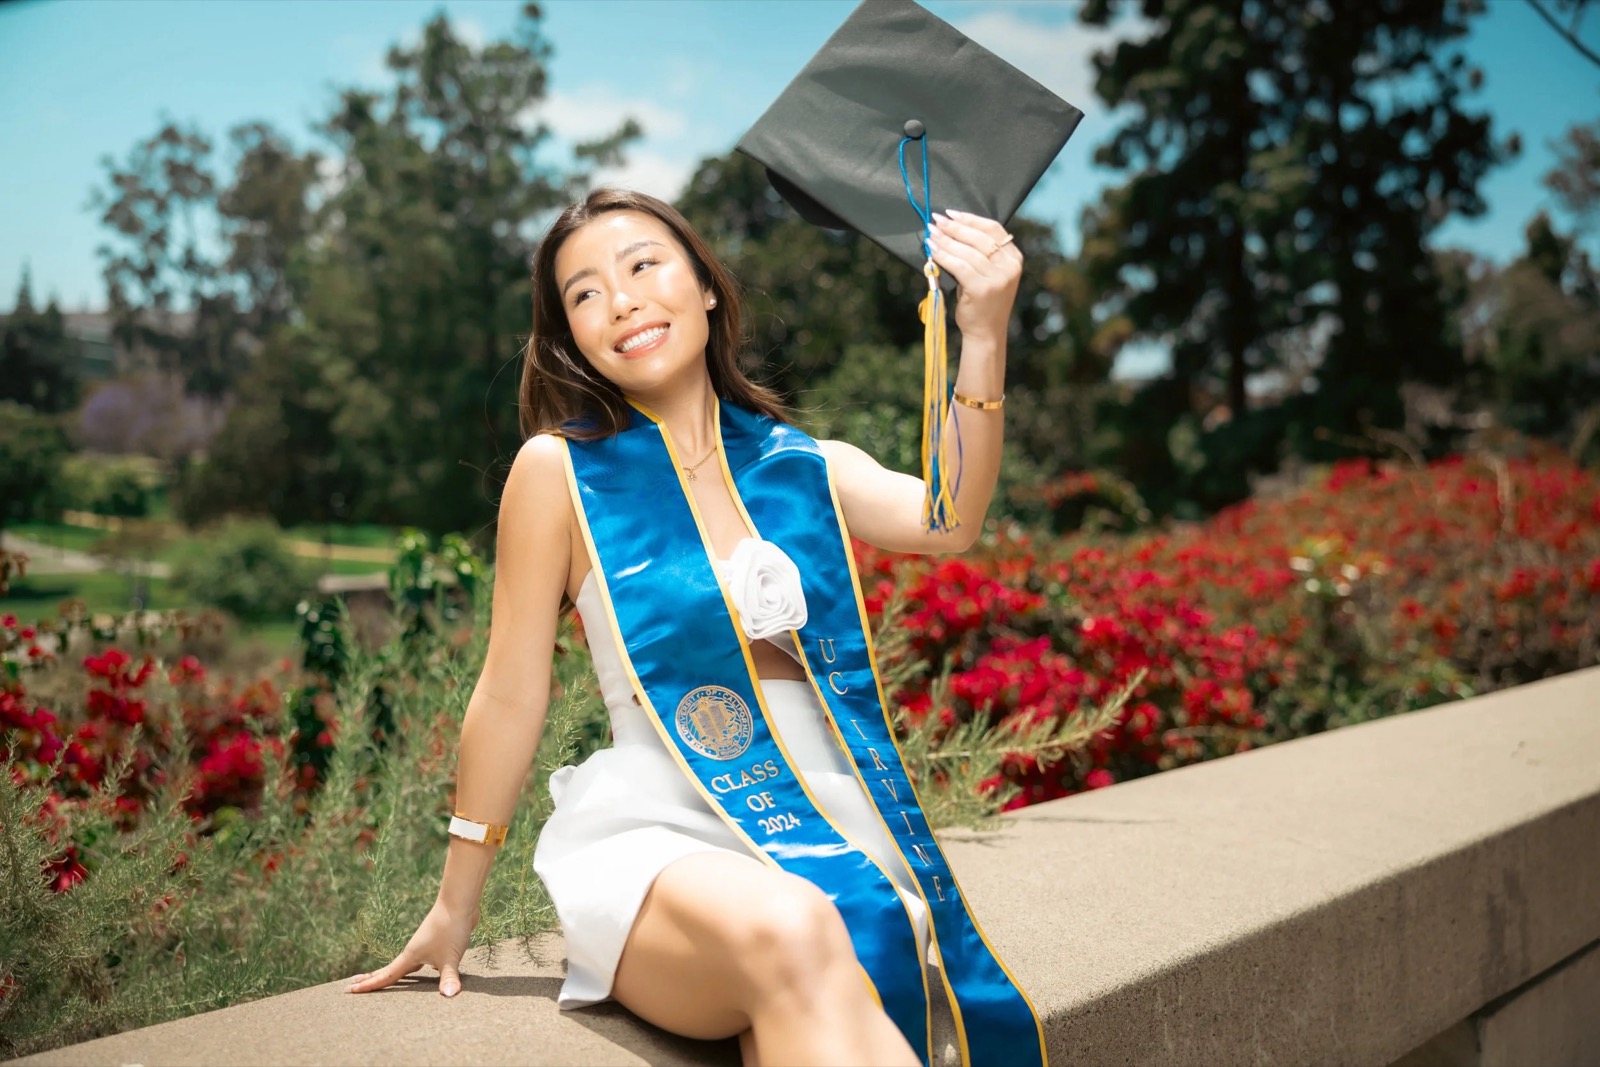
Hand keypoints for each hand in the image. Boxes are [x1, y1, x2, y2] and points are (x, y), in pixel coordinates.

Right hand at [347, 897, 477, 997]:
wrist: (459, 901)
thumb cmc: (451, 928)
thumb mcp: (450, 957)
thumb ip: (448, 978)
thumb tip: (449, 996)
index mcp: (410, 956)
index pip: (386, 975)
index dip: (369, 985)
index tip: (349, 990)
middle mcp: (414, 951)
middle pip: (390, 969)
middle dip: (372, 978)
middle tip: (353, 984)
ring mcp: (425, 945)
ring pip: (407, 964)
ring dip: (396, 973)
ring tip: (387, 980)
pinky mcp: (438, 941)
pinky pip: (423, 959)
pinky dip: (418, 967)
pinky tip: (429, 971)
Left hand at [926, 209, 1022, 341]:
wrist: (986, 332)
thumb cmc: (983, 302)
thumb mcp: (990, 274)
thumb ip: (981, 253)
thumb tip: (951, 229)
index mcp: (1014, 258)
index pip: (993, 229)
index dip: (970, 219)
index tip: (951, 213)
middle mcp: (1009, 266)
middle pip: (978, 238)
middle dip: (954, 228)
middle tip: (936, 221)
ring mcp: (998, 278)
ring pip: (966, 251)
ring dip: (945, 240)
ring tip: (930, 234)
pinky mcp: (982, 288)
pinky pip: (958, 266)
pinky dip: (943, 256)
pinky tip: (932, 250)